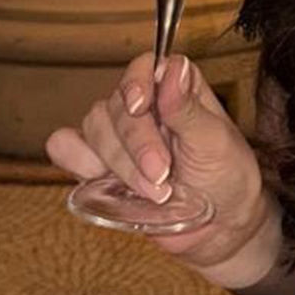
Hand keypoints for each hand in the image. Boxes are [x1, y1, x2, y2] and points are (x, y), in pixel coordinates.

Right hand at [46, 53, 275, 276]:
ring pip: (93, 127)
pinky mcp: (100, 164)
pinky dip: (74, 160)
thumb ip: (188, 109)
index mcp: (176, 87)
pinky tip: (95, 176)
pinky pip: (67, 148)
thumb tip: (173, 69)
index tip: (141, 107)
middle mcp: (145, 105)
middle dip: (136, 143)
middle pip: (115, 103)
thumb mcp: (216, 143)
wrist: (219, 228)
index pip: (144, 66)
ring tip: (152, 191)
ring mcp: (120, 134)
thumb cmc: (227, 178)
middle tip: (162, 175)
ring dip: (117, 161)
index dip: (137, 83)